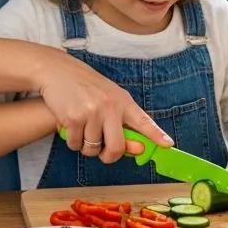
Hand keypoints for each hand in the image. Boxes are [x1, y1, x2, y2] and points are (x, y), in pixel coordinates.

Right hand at [37, 48, 172, 162]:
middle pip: (117, 147)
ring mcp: (92, 112)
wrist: (59, 71)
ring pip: (93, 149)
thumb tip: (137, 149)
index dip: (156, 135)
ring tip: (82, 128)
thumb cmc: (87, 87)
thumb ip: (123, 123)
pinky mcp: (74, 118)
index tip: (168, 145)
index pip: (143, 121)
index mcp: (123, 101)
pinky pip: (76, 145)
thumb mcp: (109, 99)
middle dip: (109, 156)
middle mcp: (110, 107)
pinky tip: (71, 126)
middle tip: (103, 152)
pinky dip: (73, 141)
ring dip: (86, 146)